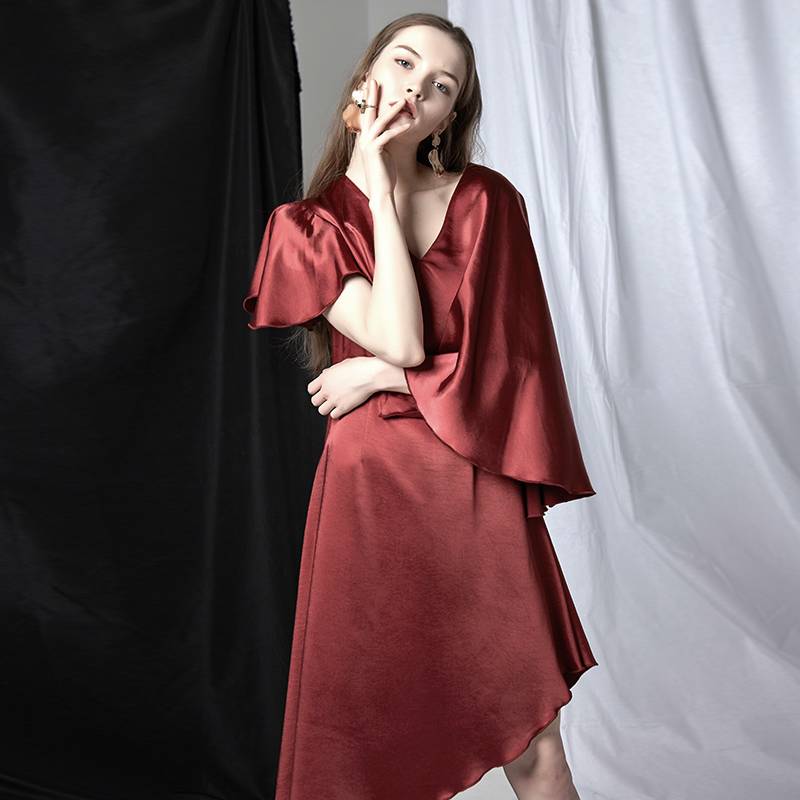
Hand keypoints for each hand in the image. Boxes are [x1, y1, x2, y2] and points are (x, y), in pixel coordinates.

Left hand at [307, 356, 383, 418]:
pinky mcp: (344, 407)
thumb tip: (326, 374)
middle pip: (314, 401)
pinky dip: (337, 413)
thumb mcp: (342, 364)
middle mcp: (327, 389)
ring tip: (335, 405)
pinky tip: (343, 408)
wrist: (373, 374)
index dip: (316, 391)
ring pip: (321, 411)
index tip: (322, 391)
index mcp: (325, 377)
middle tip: (329, 399)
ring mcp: (334, 399)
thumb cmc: (361, 366)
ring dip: (328, 409)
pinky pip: (333, 416)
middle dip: (321, 401)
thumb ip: (332, 371)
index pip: (310, 389)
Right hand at [356, 78, 413, 197]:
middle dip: (371, 96)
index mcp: (365, 138)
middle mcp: (363, 139)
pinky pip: (387, 135)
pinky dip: (398, 128)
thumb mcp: (384, 152)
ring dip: (391, 110)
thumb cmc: (384, 174)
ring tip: (401, 100)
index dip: (368, 100)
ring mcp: (367, 145)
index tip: (371, 85)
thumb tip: (391, 129)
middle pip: (367, 113)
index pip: (366, 115)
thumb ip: (384, 139)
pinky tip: (408, 124)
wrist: (380, 191)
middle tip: (374, 80)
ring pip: (379, 122)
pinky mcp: (375, 151)